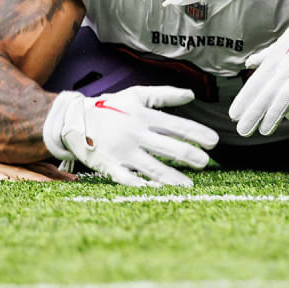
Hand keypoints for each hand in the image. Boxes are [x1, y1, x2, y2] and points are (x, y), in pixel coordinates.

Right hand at [42, 86, 218, 187]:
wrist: (73, 120)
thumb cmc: (110, 107)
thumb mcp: (136, 95)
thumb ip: (165, 94)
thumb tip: (192, 94)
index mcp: (143, 116)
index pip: (176, 126)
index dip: (197, 133)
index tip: (214, 141)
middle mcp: (135, 134)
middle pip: (168, 147)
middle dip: (189, 156)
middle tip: (205, 162)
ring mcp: (122, 152)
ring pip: (152, 167)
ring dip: (173, 177)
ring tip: (190, 186)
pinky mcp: (110, 167)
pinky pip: (129, 180)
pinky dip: (142, 187)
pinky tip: (157, 193)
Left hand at [230, 4, 288, 136]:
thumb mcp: (288, 38)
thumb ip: (268, 54)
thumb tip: (249, 63)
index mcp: (279, 55)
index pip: (257, 81)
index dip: (245, 99)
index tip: (235, 115)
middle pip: (267, 93)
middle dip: (254, 114)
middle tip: (243, 129)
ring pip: (284, 99)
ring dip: (272, 117)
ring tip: (264, 130)